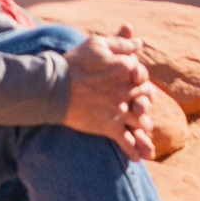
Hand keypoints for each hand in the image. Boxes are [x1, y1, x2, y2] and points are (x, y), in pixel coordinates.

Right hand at [61, 30, 165, 158]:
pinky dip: (134, 150)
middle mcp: (126, 90)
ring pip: (141, 121)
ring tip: (142, 129)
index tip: (134, 80)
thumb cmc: (74, 62)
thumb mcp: (97, 44)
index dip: (140, 77)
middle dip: (145, 101)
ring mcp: (119, 110)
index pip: (143, 75)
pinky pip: (126, 142)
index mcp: (126, 68)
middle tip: (140, 105)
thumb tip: (138, 42)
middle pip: (147, 97)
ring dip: (143, 125)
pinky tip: (138, 157)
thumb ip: (120, 43)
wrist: (52, 86)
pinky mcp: (108, 127)